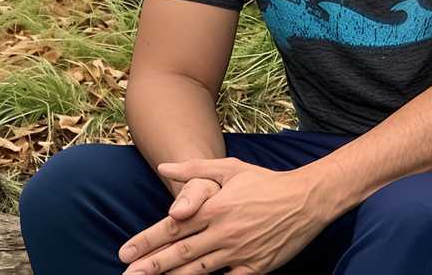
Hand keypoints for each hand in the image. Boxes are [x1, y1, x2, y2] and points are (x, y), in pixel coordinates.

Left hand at [118, 158, 335, 274]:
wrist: (307, 199)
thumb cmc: (266, 182)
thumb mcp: (231, 168)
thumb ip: (195, 168)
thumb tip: (164, 167)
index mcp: (215, 208)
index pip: (173, 227)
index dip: (146, 241)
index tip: (124, 252)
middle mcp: (224, 232)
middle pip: (180, 253)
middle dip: (150, 266)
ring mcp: (239, 252)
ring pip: (197, 271)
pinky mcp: (255, 268)